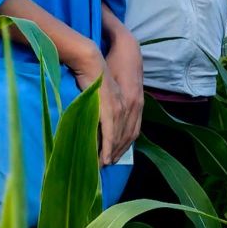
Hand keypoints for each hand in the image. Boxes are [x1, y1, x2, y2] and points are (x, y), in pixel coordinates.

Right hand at [64, 37, 126, 166]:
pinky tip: (102, 159)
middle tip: (108, 165)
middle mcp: (131, 107)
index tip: (117, 154)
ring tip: (102, 166)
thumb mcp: (108, 89)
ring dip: (112, 154)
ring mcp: (121, 109)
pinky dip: (106, 149)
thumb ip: (109, 102)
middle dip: (118, 152)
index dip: (125, 143)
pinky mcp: (110, 111)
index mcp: (133, 101)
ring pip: (119, 139)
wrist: (92, 61)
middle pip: (128, 137)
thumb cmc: (97, 72)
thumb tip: (103, 114)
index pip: (132, 128)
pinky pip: (110, 135)